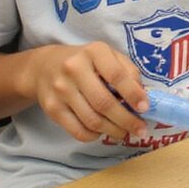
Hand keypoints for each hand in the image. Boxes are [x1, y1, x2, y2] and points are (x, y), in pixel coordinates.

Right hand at [26, 41, 148, 142]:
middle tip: (140, 129)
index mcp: (94, 52)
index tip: (145, 108)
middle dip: (126, 120)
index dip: (133, 94)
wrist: (44, 67)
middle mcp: (74, 69)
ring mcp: (61, 90)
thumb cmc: (86, 62)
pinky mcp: (52, 108)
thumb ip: (127, 71)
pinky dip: (94, 135)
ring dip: (113, 130)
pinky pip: (77, 130)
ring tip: (125, 133)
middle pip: (104, 102)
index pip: (116, 75)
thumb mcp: (108, 55)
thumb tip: (142, 95)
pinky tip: (103, 132)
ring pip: (92, 120)